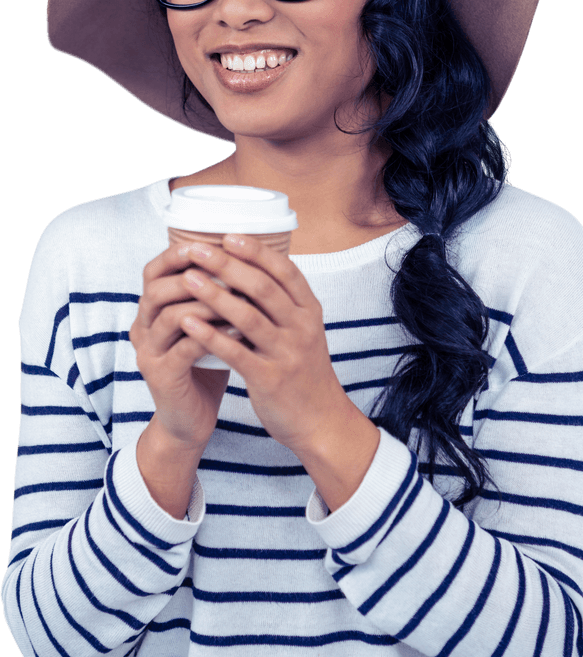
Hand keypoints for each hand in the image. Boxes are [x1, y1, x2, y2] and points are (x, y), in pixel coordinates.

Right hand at [129, 242, 233, 452]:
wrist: (189, 420)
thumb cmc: (205, 366)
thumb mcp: (207, 325)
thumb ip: (214, 295)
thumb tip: (245, 256)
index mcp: (151, 310)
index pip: (153, 271)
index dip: (177, 254)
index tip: (211, 243)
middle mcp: (142, 327)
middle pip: (157, 289)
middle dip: (194, 275)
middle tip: (228, 267)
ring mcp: (148, 352)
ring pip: (170, 316)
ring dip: (206, 303)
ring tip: (238, 296)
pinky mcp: (161, 376)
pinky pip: (185, 349)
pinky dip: (214, 336)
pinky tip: (240, 331)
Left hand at [179, 234, 351, 455]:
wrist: (321, 422)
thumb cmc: (304, 372)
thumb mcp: (303, 332)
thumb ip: (281, 305)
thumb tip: (248, 270)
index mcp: (309, 312)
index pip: (285, 271)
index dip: (256, 251)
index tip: (228, 235)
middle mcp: (301, 328)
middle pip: (263, 288)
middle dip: (228, 265)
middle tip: (198, 249)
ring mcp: (287, 353)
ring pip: (248, 316)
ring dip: (215, 294)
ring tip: (188, 278)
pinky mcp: (269, 379)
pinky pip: (236, 352)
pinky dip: (211, 335)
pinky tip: (189, 322)